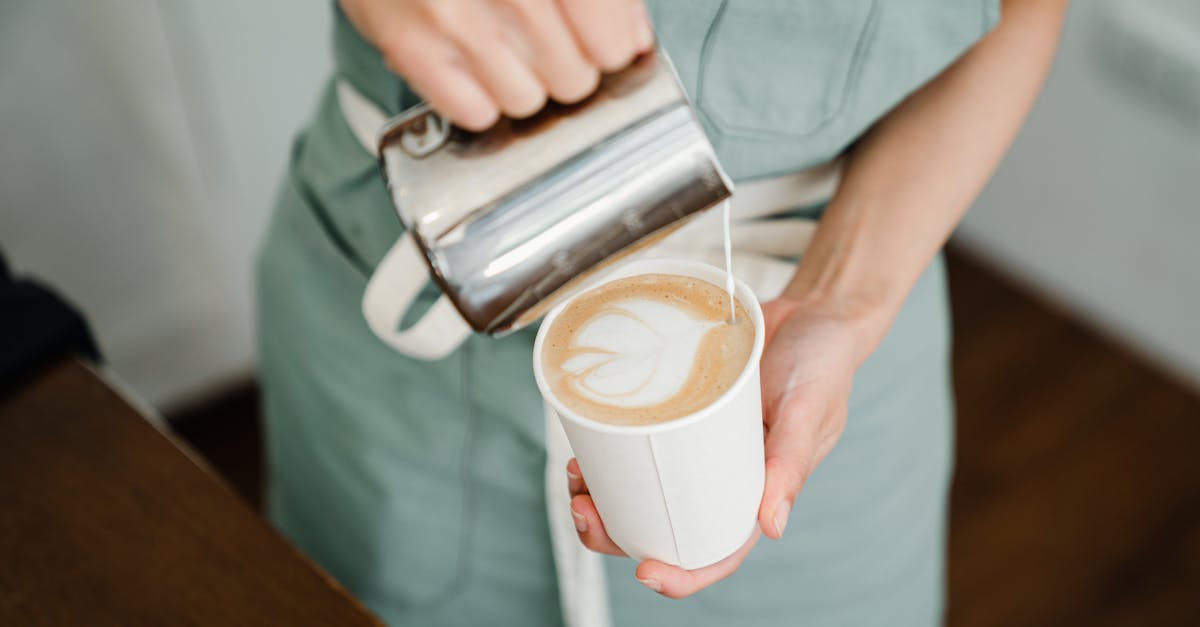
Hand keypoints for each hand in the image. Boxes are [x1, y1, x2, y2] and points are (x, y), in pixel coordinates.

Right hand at [341, 0, 654, 129]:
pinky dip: (477, 97)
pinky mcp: (410, 46)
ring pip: (528, 101)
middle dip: (565, 65)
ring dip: (520, 83)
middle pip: (575, 79)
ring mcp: (456, 18)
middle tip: (538, 36)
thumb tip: (633, 41)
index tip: (600, 42)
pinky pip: (475, 112)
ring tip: (499, 44)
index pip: (612, 42)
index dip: (611, 48)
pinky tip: (470, 63)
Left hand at [566, 295, 870, 597]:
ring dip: (603, 493)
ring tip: (574, 476)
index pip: (718, 549)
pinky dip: (610, 446)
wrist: (814, 311)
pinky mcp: (679, 410)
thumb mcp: (809, 410)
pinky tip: (587, 440)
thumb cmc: (824, 364)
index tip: (645, 572)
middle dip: (616, 532)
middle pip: (665, 524)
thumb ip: (791, 464)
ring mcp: (697, 444)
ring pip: (644, 486)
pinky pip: (641, 438)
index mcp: (759, 490)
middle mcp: (722, 474)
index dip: (682, 573)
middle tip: (583, 509)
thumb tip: (772, 527)